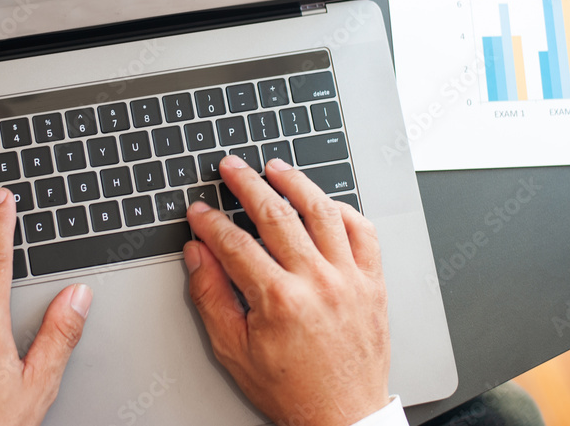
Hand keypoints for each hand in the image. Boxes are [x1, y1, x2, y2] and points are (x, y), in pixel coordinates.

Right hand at [185, 156, 390, 425]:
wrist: (343, 415)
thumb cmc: (291, 388)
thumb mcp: (234, 350)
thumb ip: (211, 296)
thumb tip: (197, 254)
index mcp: (279, 300)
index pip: (235, 242)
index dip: (211, 221)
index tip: (199, 211)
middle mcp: (317, 282)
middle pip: (276, 214)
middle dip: (246, 184)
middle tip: (231, 167)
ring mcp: (349, 278)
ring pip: (321, 211)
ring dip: (295, 182)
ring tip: (275, 167)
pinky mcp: (372, 282)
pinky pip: (362, 231)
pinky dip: (343, 210)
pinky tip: (323, 202)